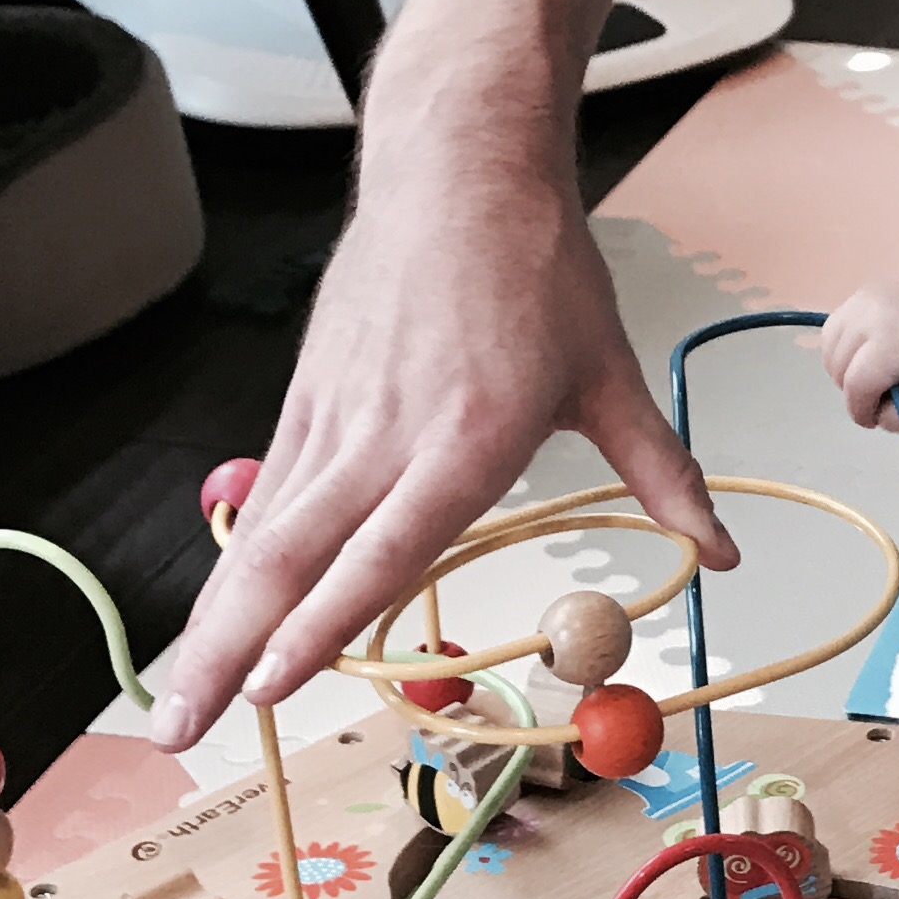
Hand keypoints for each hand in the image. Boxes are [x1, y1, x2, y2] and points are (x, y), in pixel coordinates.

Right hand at [149, 101, 732, 746]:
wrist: (459, 168)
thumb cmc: (535, 265)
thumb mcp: (612, 372)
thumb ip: (661, 474)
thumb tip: (721, 551)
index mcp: (463, 438)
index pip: (381, 551)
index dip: (323, 624)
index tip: (277, 686)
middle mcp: (384, 436)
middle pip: (289, 561)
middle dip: (229, 653)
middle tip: (182, 730)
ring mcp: (335, 418)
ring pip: (261, 537)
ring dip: (213, 623)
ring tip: (177, 701)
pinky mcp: (308, 398)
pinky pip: (267, 497)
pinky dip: (235, 564)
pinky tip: (214, 618)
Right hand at [821, 278, 898, 431]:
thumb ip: (896, 419)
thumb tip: (867, 413)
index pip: (858, 384)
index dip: (861, 411)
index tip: (873, 420)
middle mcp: (877, 311)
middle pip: (839, 368)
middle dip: (857, 391)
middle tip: (887, 394)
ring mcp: (866, 298)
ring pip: (830, 351)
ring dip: (846, 371)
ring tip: (879, 374)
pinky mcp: (860, 295)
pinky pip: (833, 334)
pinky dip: (844, 351)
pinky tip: (870, 356)